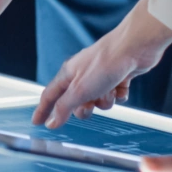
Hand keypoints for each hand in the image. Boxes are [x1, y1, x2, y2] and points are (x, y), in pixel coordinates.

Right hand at [34, 0, 171, 128]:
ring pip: (99, 102)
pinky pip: (115, 96)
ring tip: (110, 90)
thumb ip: (64, 107)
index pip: (50, 96)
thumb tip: (51, 122)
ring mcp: (100, 76)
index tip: (37, 122)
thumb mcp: (80, 90)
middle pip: (77, 103)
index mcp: (68, 74)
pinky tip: (122, 86)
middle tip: (91, 104)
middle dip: (85, 108)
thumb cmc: (105, 64)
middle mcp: (82, 75)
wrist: (134, 48)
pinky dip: (119, 95)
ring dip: (105, 101)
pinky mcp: (117, 77)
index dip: (43, 110)